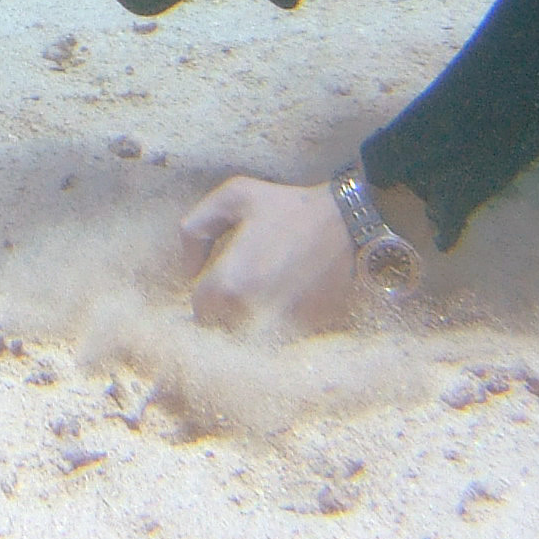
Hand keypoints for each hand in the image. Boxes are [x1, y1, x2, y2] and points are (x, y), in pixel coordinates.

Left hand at [176, 176, 360, 333]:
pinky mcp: (309, 334)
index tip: (220, 280)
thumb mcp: (233, 197)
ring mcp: (283, 328)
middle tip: (242, 288)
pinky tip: (288, 301)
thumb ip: (195, 229)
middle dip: (224, 313)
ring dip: (249, 324)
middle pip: (222, 330)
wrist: (351, 224)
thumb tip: (188, 269)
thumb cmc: (290, 208)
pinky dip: (278, 328)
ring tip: (264, 296)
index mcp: (230, 284)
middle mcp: (253, 314)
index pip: (200, 309)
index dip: (207, 294)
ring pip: (249, 340)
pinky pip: (280, 341)